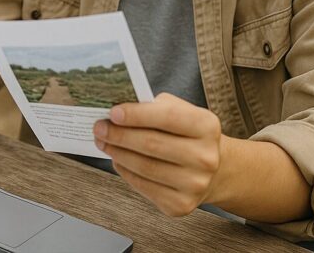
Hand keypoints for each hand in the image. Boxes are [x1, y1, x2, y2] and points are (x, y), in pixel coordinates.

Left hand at [93, 92, 222, 216]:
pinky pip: (143, 186)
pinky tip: (118, 160)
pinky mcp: (181, 205)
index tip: (113, 113)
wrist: (214, 170)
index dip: (137, 115)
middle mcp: (205, 157)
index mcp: (206, 126)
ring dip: (117, 153)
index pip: (168, 117)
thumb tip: (116, 112)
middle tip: (99, 128)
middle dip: (119, 135)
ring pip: (144, 167)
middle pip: (152, 144)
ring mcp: (195, 184)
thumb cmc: (187, 134)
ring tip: (103, 142)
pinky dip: (125, 171)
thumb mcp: (180, 111)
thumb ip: (153, 107)